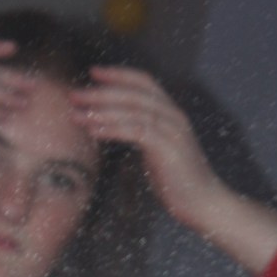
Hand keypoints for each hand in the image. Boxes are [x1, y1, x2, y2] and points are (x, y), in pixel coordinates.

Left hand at [71, 66, 222, 229]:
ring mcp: (171, 130)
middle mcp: (172, 116)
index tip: (93, 73)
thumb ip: (142, 136)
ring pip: (132, 111)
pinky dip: (112, 129)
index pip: (144, 83)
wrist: (203, 203)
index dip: (118, 75)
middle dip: (101, 92)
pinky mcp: (167, 148)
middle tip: (74, 94)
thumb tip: (118, 131)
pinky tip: (93, 131)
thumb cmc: (178, 182)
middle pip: (133, 94)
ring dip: (101, 111)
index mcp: (171, 113)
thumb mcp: (158, 153)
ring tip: (76, 114)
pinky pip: (136, 131)